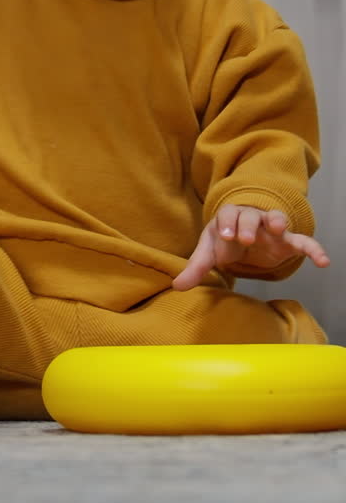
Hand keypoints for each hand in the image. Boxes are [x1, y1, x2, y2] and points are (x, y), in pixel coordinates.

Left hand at [173, 205, 329, 290]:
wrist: (244, 236)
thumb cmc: (225, 241)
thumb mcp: (210, 252)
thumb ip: (196, 268)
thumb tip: (178, 286)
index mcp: (229, 218)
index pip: (227, 215)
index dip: (227, 224)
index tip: (225, 236)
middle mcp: (251, 218)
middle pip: (250, 215)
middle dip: (247, 225)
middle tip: (245, 239)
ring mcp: (270, 228)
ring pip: (275, 219)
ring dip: (276, 222)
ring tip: (278, 229)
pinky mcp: (287, 240)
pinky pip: (302, 241)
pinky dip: (313, 249)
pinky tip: (324, 262)